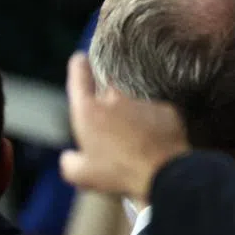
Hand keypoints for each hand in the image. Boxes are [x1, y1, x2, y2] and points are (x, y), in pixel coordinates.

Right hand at [60, 54, 190, 203]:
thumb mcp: (82, 176)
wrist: (163, 173)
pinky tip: (153, 148)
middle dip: (108, 113)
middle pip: (108, 98)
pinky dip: (152, 128)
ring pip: (132, 109)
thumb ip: (69, 162)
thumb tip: (70, 156)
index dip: (78, 68)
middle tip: (112, 140)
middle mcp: (115, 99)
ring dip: (131, 123)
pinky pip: (154, 117)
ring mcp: (142, 102)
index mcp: (89, 112)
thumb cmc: (118, 173)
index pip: (79, 80)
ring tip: (135, 150)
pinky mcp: (165, 110)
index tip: (79, 57)